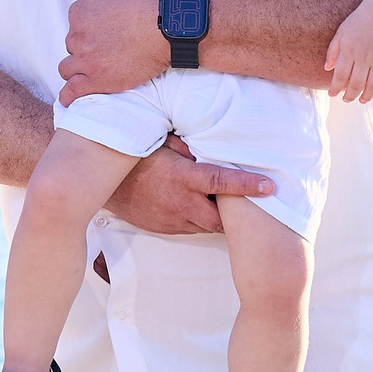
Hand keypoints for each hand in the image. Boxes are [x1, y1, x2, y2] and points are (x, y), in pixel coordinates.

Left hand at [58, 0, 168, 104]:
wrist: (171, 24)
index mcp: (80, 12)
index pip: (75, 25)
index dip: (89, 30)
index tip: (103, 34)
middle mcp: (77, 35)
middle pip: (74, 45)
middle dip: (86, 48)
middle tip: (106, 51)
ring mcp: (86, 59)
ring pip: (68, 68)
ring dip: (77, 69)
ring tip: (89, 74)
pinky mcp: (98, 80)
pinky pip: (72, 91)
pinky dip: (69, 95)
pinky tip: (69, 98)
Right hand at [104, 137, 275, 235]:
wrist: (103, 185)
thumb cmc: (134, 159)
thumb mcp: (160, 143)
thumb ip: (187, 146)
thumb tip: (209, 144)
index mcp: (182, 178)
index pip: (220, 181)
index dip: (246, 185)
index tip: (269, 187)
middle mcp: (180, 203)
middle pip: (221, 218)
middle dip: (237, 215)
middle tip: (251, 205)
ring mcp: (172, 220)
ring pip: (207, 226)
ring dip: (218, 218)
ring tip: (226, 206)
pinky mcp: (165, 229)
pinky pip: (191, 228)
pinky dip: (200, 220)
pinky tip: (200, 208)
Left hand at [325, 7, 372, 102]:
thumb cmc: (357, 22)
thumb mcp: (340, 33)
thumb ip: (333, 51)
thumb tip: (327, 69)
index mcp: (349, 52)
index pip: (341, 76)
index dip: (335, 88)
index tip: (331, 94)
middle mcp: (364, 58)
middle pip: (356, 83)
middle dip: (349, 95)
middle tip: (346, 100)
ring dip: (367, 95)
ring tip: (361, 101)